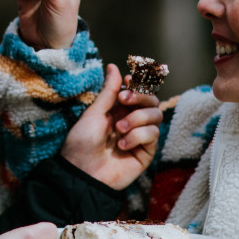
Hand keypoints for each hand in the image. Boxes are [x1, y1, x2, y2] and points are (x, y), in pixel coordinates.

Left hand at [61, 64, 161, 189]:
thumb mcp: (94, 113)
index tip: (128, 81)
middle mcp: (132, 121)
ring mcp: (140, 137)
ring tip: (119, 129)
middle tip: (123, 101)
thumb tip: (113, 66)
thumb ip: (109, 91)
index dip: (138, 84)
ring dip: (137, 118)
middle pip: (152, 100)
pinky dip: (138, 135)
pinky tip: (123, 145)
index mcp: (118, 110)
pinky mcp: (146, 152)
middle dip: (139, 97)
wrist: (82, 172)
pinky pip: (154, 134)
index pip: (139, 91)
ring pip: (156, 115)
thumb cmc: (82, 143)